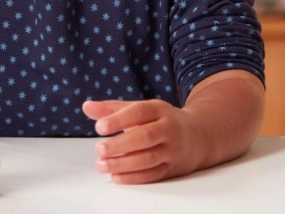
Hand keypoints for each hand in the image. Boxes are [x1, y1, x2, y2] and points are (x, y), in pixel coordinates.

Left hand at [82, 99, 199, 183]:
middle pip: (144, 137)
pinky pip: (153, 175)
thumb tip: (86, 107)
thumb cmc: (160, 120)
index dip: (119, 119)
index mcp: (159, 110)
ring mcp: (172, 150)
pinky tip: (116, 177)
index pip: (139, 112)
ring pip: (148, 158)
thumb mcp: (140, 109)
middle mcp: (168, 129)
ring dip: (123, 164)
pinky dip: (134, 177)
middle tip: (99, 148)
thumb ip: (112, 109)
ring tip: (102, 165)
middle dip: (120, 144)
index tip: (99, 126)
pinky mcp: (172, 169)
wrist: (198, 136)